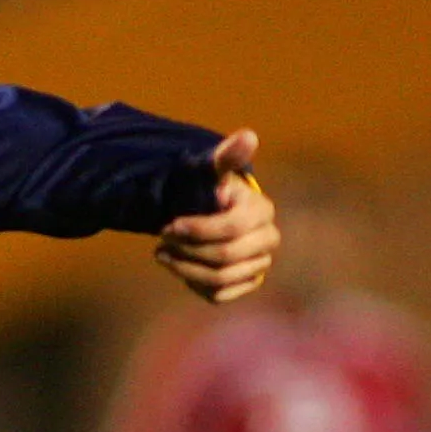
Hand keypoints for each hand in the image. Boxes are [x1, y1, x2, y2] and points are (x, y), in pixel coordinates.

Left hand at [155, 130, 277, 303]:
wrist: (204, 212)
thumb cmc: (205, 188)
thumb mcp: (209, 170)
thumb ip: (226, 157)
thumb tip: (248, 136)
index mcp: (262, 211)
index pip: (230, 229)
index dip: (196, 231)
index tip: (168, 225)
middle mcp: (268, 239)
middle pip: (224, 258)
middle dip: (187, 250)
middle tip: (162, 239)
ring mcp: (259, 264)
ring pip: (220, 279)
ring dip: (184, 268)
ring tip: (162, 253)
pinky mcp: (246, 283)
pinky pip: (218, 295)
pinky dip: (194, 283)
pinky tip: (181, 266)